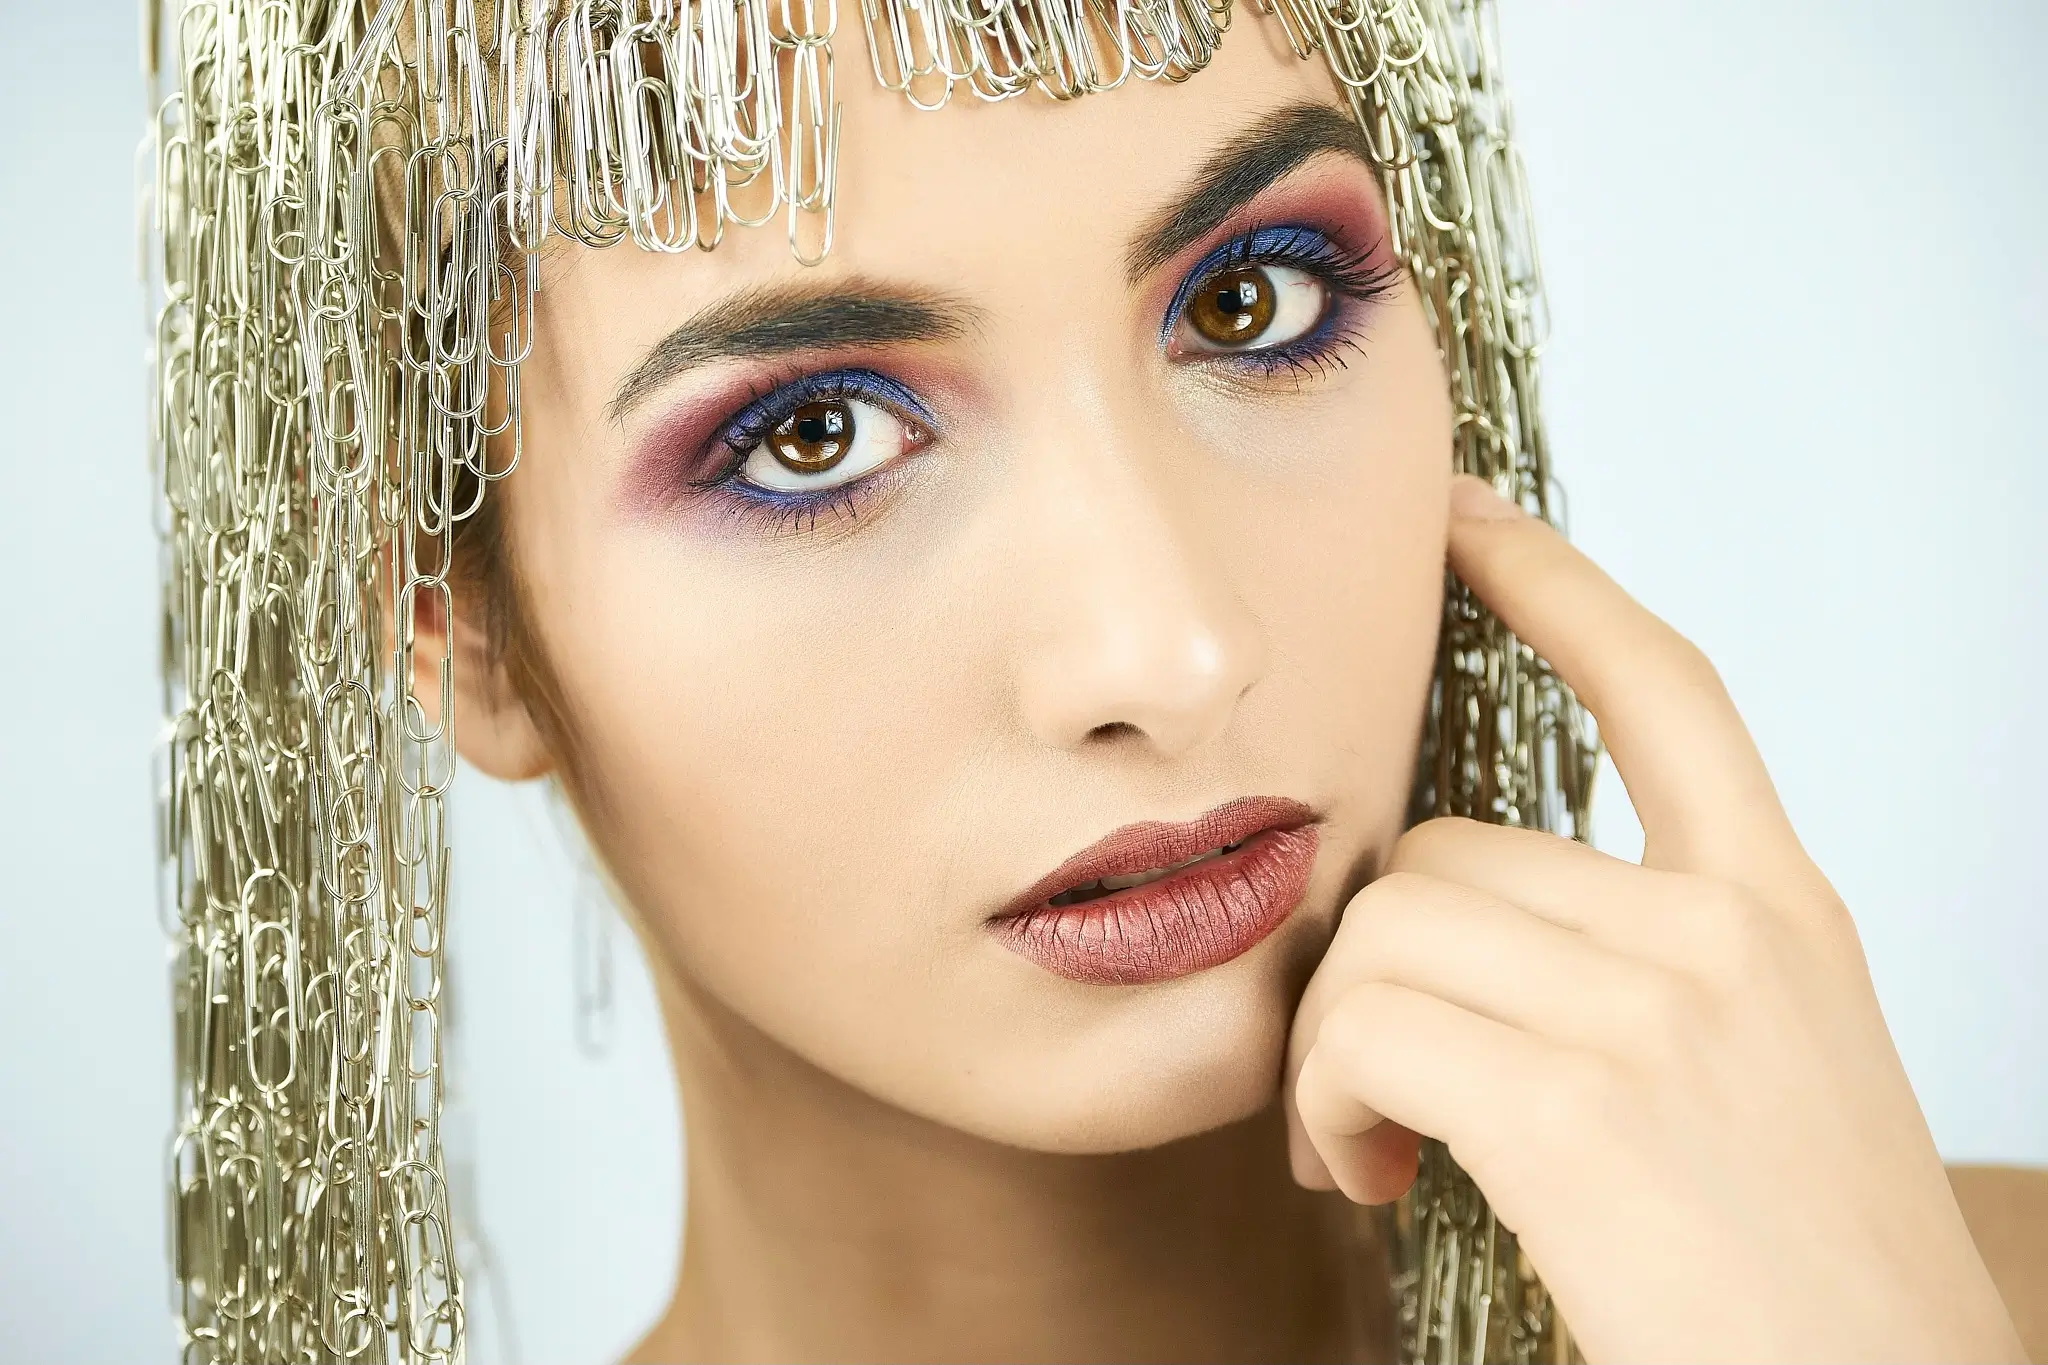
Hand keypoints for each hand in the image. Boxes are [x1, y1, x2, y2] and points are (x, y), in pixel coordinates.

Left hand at [1282, 476, 2025, 1362]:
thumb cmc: (1806, 1287)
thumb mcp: (1762, 1077)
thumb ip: (1640, 972)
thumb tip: (1457, 934)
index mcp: (1782, 912)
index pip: (1661, 683)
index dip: (1548, 579)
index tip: (1457, 514)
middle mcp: (1729, 933)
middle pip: (1445, 847)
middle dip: (1372, 960)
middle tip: (1366, 1085)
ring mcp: (1660, 1011)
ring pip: (1389, 927)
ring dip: (1334, 1041)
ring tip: (1369, 1145)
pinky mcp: (1581, 1108)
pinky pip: (1367, 1026)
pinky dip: (1328, 1099)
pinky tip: (1369, 1174)